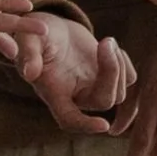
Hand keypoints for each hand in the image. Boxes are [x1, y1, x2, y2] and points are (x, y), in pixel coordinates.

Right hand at [0, 7, 134, 136]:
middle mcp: (76, 96)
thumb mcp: (27, 40)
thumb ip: (28, 55)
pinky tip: (110, 46)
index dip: (86, 125)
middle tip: (105, 42)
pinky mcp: (107, 76)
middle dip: (111, 73)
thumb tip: (28, 72)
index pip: (70, 120)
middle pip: (104, 101)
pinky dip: (125, 62)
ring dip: (118, 64)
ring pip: (120, 92)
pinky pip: (129, 79)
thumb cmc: (34, 37)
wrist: (50, 29)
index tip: (104, 125)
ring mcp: (93, 88)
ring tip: (105, 40)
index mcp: (54, 93)